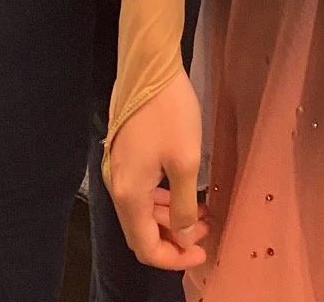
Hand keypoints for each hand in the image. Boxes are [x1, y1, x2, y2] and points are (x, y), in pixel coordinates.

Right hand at [103, 71, 208, 270]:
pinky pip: (141, 190)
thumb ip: (184, 206)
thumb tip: (186, 237)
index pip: (145, 246)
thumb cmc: (169, 112)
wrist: (148, 64)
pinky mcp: (124, 153)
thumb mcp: (185, 161)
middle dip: (174, 239)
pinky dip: (162, 199)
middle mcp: (116, 186)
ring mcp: (118, 168)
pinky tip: (184, 192)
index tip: (203, 253)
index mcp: (128, 194)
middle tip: (207, 232)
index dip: (174, 258)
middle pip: (141, 232)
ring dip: (170, 218)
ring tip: (202, 213)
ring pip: (142, 211)